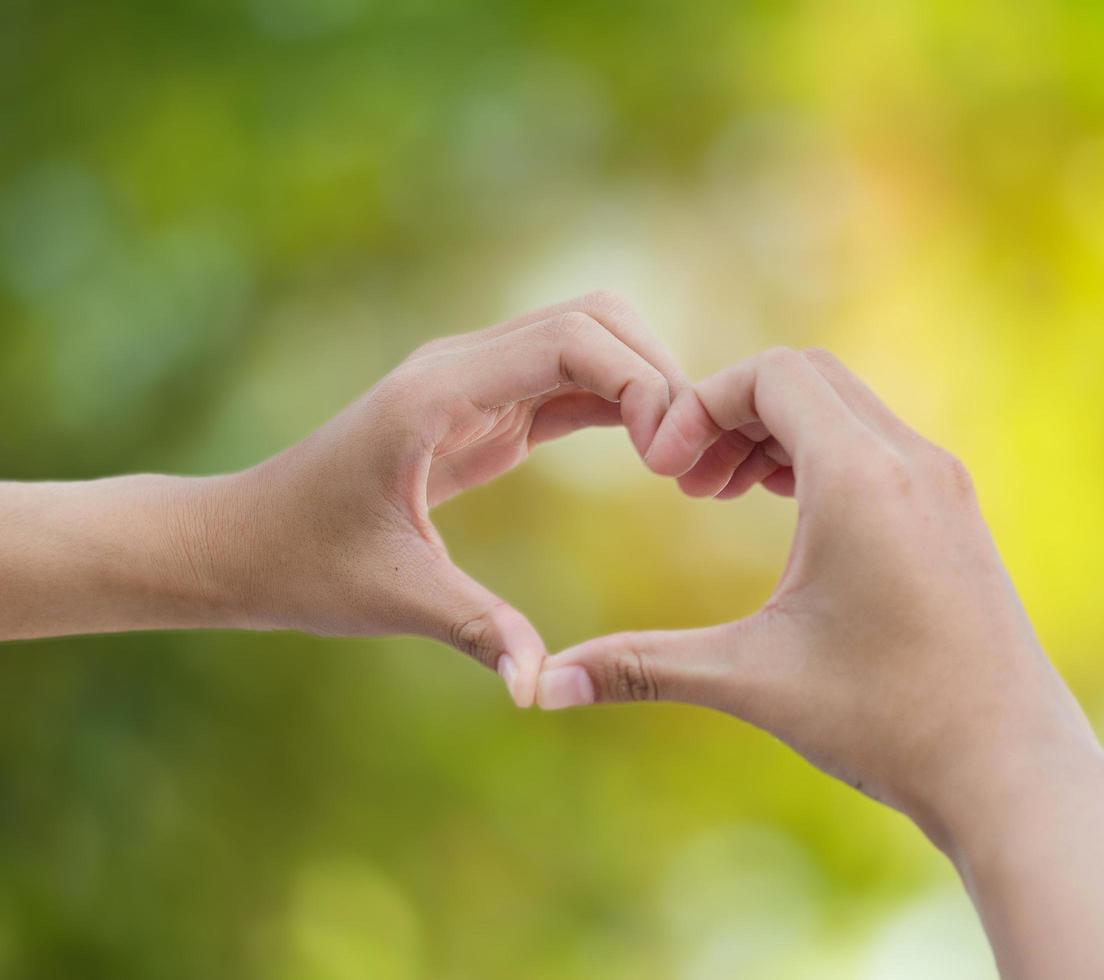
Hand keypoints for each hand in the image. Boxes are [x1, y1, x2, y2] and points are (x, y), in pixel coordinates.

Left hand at [210, 292, 683, 705]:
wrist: (242, 541)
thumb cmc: (305, 563)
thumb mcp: (394, 598)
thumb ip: (476, 629)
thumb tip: (539, 690)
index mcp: (438, 392)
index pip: (572, 339)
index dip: (642, 383)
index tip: (671, 460)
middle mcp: (460, 367)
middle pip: (594, 318)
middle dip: (658, 372)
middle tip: (688, 459)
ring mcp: (474, 382)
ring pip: (589, 338)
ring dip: (645, 382)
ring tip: (681, 459)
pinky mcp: (483, 410)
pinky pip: (570, 382)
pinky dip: (621, 403)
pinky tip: (652, 454)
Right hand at [536, 345, 1093, 835]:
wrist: (1009, 768)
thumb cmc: (887, 721)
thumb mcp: (753, 680)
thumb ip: (642, 666)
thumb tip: (540, 689)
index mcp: (862, 478)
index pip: (771, 373)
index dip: (701, 406)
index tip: (664, 475)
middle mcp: (912, 462)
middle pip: (806, 375)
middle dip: (732, 413)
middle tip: (687, 485)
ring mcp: (943, 483)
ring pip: (845, 406)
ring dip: (776, 432)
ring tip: (719, 496)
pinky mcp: (956, 513)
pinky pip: (878, 443)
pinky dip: (821, 455)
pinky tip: (782, 513)